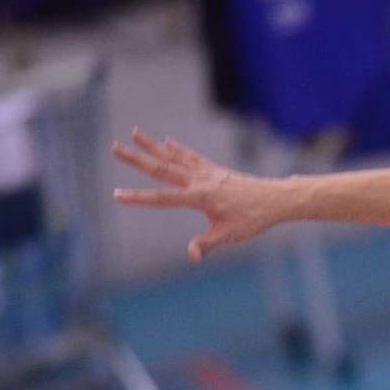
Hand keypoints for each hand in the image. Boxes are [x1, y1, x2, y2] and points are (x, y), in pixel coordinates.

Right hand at [111, 129, 286, 262]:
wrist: (276, 199)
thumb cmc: (253, 219)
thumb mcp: (228, 235)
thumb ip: (206, 244)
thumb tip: (192, 256)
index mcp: (199, 198)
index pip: (161, 198)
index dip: (138, 198)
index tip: (116, 195)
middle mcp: (200, 181)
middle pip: (162, 168)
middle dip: (136, 159)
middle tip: (114, 147)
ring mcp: (208, 173)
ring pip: (175, 157)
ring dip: (154, 145)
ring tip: (136, 132)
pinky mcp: (216, 170)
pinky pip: (193, 157)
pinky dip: (179, 150)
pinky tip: (168, 141)